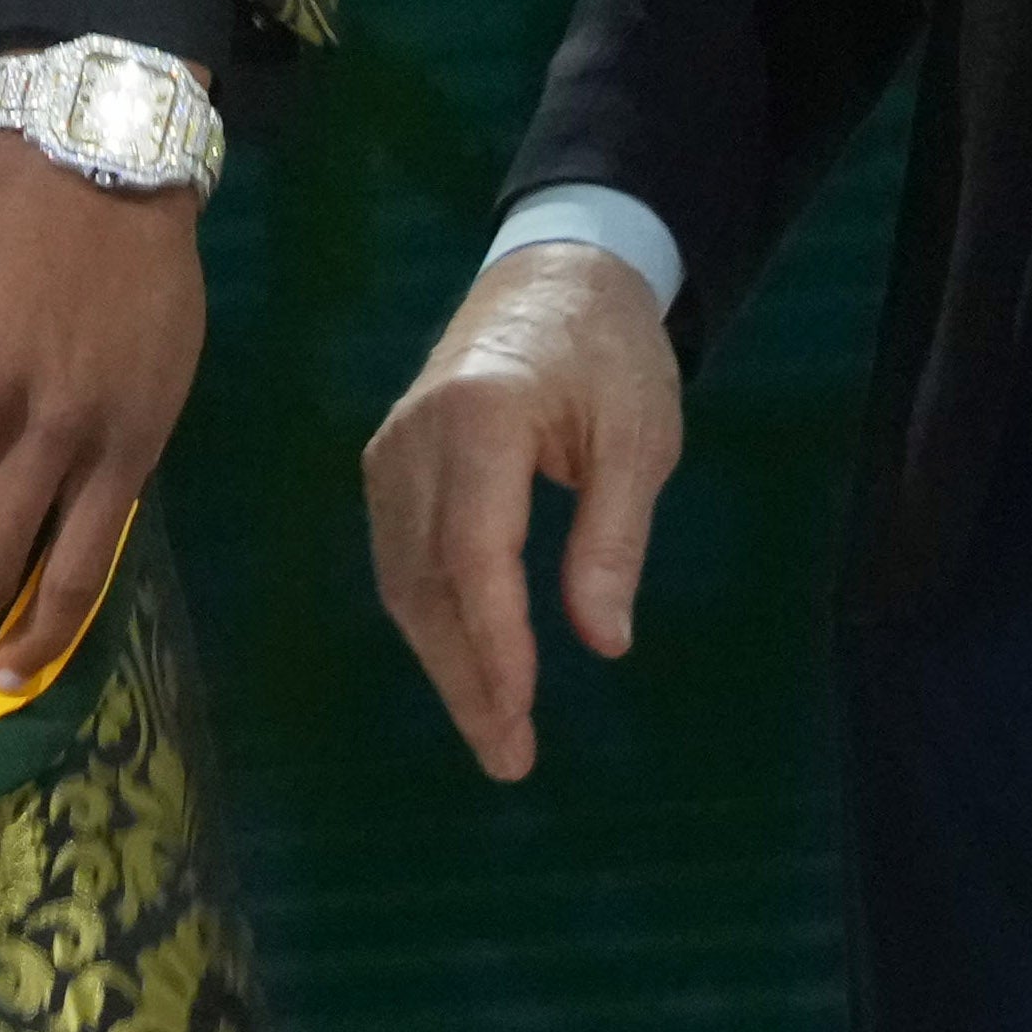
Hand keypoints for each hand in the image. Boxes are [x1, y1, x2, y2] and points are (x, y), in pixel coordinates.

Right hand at [360, 240, 682, 784]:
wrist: (556, 274)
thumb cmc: (610, 352)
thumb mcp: (640, 438)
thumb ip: (615, 538)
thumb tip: (604, 642)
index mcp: (480, 415)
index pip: (474, 549)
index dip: (492, 640)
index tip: (520, 711)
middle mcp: (415, 435)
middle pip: (423, 577)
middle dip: (464, 676)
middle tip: (509, 757)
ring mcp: (392, 449)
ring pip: (403, 577)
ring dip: (444, 660)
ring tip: (496, 733)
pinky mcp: (391, 463)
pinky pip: (401, 556)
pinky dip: (432, 619)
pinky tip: (469, 667)